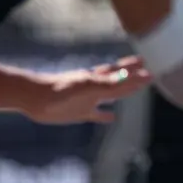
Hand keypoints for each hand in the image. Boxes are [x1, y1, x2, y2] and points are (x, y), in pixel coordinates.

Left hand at [22, 57, 151, 124]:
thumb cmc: (60, 89)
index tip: (147, 65)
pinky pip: (96, 114)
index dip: (134, 70)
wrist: (35, 98)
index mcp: (99, 78)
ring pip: (110, 95)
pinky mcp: (80, 113)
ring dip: (122, 93)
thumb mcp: (89, 86)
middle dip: (132, 77)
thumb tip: (135, 77)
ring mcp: (88, 99)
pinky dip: (105, 115)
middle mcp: (96, 87)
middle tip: (147, 73)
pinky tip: (111, 117)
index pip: (121, 73)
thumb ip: (111, 83)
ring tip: (134, 90)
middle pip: (118, 81)